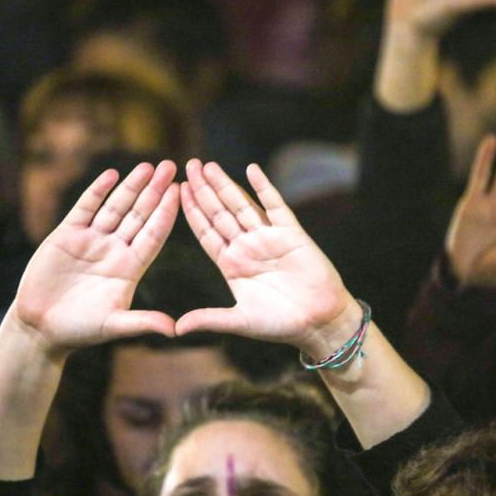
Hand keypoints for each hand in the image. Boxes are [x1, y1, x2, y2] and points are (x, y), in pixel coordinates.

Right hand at [12, 161, 179, 355]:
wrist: (39, 327)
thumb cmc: (79, 330)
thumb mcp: (113, 326)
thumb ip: (142, 323)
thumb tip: (173, 330)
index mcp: (130, 268)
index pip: (153, 235)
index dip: (166, 213)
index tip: (181, 193)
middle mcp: (114, 250)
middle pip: (139, 215)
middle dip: (154, 191)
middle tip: (171, 167)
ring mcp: (91, 240)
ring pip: (115, 207)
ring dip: (130, 186)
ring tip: (147, 166)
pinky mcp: (66, 235)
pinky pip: (85, 208)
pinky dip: (97, 191)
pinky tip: (111, 175)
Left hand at [177, 159, 362, 358]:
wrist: (319, 322)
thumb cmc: (280, 325)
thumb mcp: (239, 321)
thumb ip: (209, 319)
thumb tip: (176, 330)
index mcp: (231, 264)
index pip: (206, 232)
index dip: (192, 212)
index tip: (176, 192)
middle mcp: (247, 247)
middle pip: (220, 213)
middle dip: (203, 190)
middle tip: (188, 166)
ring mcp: (268, 237)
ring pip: (241, 205)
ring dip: (225, 185)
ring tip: (208, 166)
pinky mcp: (291, 233)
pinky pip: (275, 206)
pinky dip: (264, 187)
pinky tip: (251, 170)